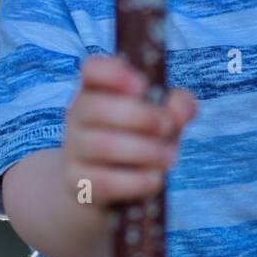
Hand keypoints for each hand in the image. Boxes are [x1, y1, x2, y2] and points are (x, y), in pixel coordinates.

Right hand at [60, 55, 197, 206]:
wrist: (103, 188)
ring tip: (169, 157)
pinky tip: (154, 180)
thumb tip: (182, 110)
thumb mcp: (160, 118)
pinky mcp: (76, 182)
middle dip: (140, 116)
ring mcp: (74, 149)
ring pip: (102, 145)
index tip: (142, 86)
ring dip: (144, 150)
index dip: (114, 73)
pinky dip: (135, 181)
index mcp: (97, 89)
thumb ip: (176, 107)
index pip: (93, 69)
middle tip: (167, 127)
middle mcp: (79, 115)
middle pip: (96, 107)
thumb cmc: (136, 141)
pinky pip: (103, 181)